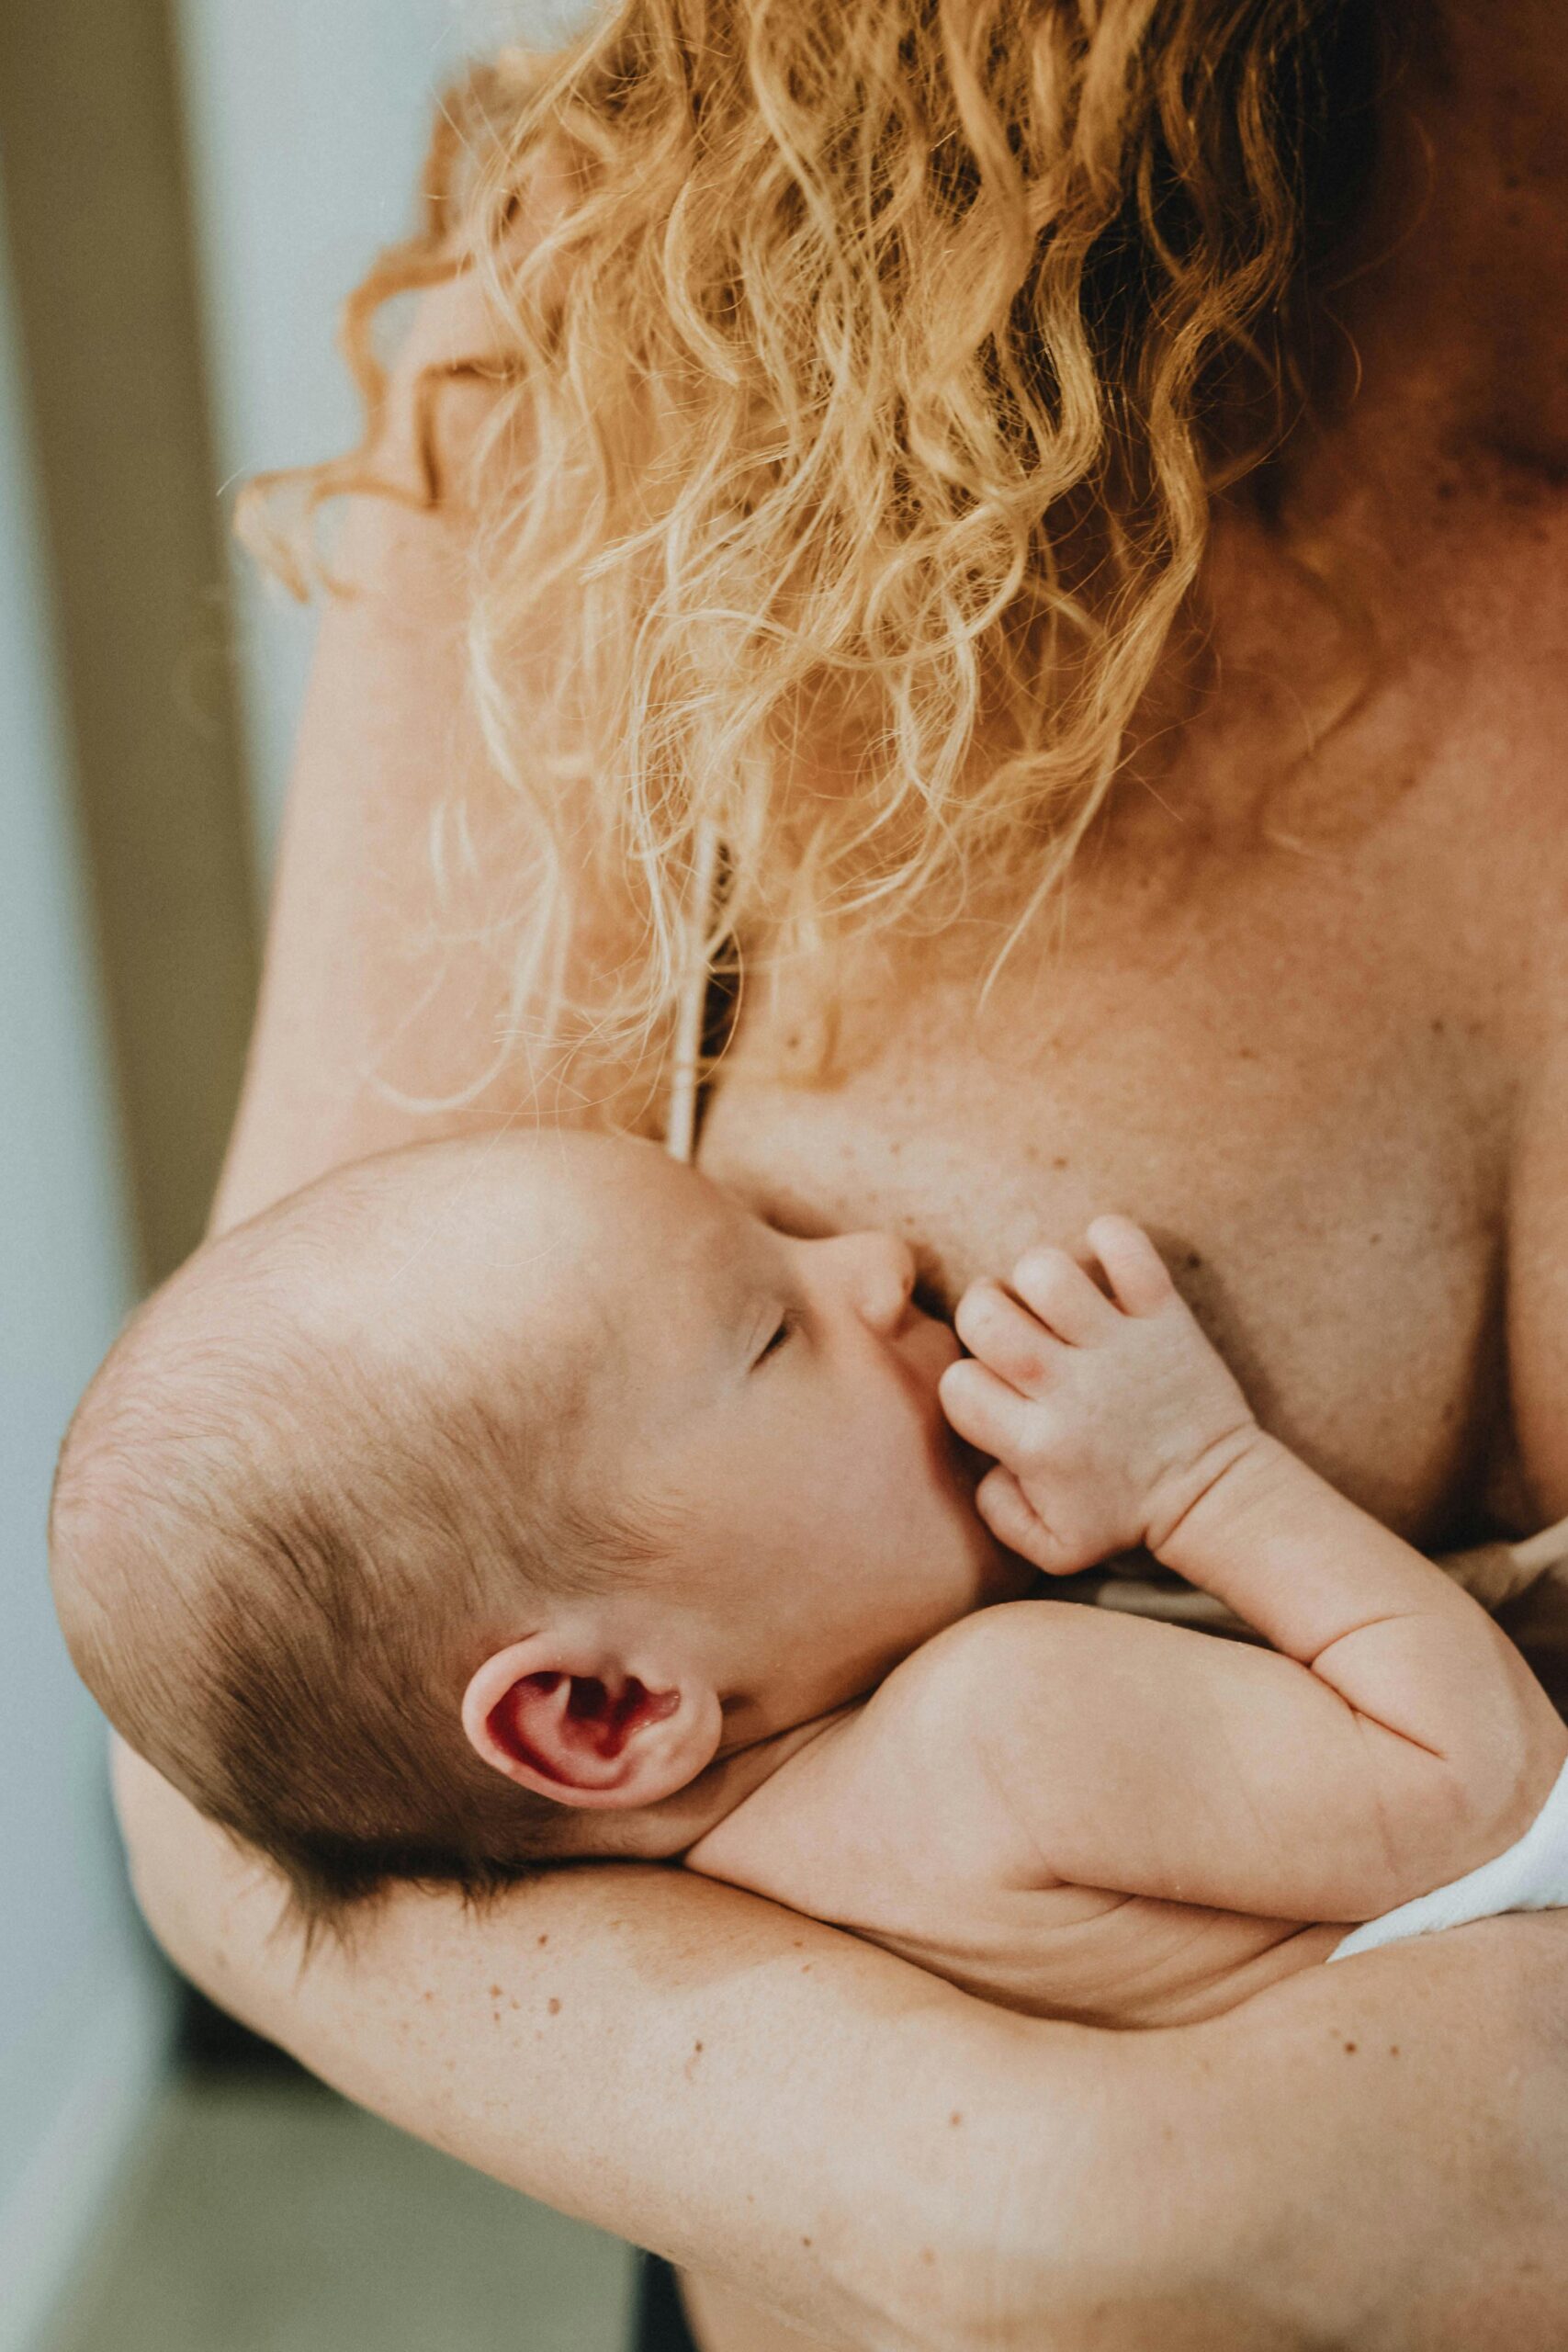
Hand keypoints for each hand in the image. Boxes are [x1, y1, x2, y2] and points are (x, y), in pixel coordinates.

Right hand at [938, 1216, 1255, 1573]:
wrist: (1214, 1494)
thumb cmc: (1126, 1517)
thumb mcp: (1051, 1546)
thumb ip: (995, 1512)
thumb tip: (984, 1460)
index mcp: (1035, 1443)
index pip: (957, 1383)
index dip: (966, 1383)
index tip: (995, 1393)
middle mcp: (1069, 1387)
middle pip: (985, 1312)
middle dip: (984, 1313)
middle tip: (1014, 1332)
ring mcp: (1117, 1345)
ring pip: (1043, 1270)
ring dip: (1037, 1276)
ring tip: (1054, 1302)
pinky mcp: (1162, 1316)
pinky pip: (1125, 1246)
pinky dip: (1109, 1240)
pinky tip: (1104, 1266)